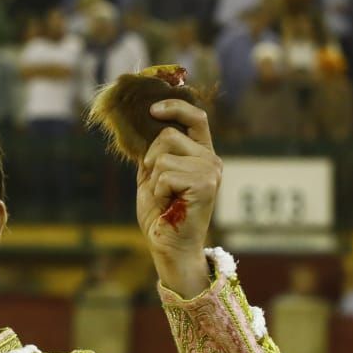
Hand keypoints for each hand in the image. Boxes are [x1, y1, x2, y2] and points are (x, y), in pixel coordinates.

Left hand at [135, 96, 220, 297]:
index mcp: (200, 154)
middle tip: (158, 185)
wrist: (168, 245)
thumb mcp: (152, 176)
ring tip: (165, 198)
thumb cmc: (160, 214)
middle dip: (151, 158)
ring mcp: (210, 171)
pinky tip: (168, 204)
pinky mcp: (205, 184)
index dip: (175, 106)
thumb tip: (141, 124)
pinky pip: (165, 173)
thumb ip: (153, 152)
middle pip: (169, 134)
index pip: (196, 117)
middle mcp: (210, 159)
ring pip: (164, 155)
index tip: (152, 110)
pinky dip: (158, 190)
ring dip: (155, 179)